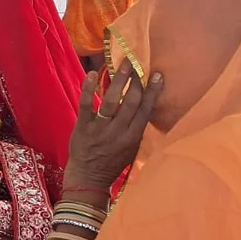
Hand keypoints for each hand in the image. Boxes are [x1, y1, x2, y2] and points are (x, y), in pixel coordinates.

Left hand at [64, 62, 162, 190]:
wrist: (88, 178)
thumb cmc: (112, 163)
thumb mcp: (132, 149)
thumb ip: (138, 129)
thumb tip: (146, 107)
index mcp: (133, 137)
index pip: (146, 110)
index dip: (152, 91)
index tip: (157, 75)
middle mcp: (119, 132)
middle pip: (131, 102)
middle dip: (136, 81)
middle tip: (139, 62)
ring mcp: (100, 129)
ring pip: (112, 101)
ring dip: (118, 81)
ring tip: (123, 64)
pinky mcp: (82, 127)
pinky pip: (86, 104)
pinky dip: (89, 89)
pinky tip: (92, 74)